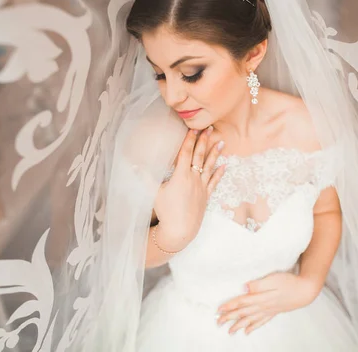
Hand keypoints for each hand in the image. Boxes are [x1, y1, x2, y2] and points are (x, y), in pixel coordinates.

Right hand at [153, 127, 224, 250]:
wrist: (180, 230)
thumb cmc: (166, 211)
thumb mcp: (154, 193)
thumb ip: (144, 177)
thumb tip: (132, 165)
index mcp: (181, 175)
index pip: (186, 153)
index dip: (189, 140)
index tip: (193, 129)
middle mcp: (194, 179)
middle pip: (199, 156)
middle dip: (204, 141)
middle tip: (210, 129)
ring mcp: (201, 187)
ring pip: (209, 166)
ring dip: (215, 153)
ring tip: (221, 142)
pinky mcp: (206, 196)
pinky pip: (214, 182)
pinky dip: (219, 173)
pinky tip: (224, 166)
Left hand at [217, 272, 319, 334]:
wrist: (305, 290)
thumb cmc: (289, 282)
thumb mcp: (273, 279)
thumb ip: (259, 284)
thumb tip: (245, 287)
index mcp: (261, 297)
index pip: (241, 302)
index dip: (229, 306)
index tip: (219, 310)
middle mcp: (263, 306)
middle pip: (243, 313)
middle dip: (230, 318)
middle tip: (218, 322)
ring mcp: (268, 311)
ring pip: (250, 320)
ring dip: (239, 325)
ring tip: (229, 331)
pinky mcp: (274, 312)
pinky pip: (261, 322)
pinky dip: (253, 327)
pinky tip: (247, 331)